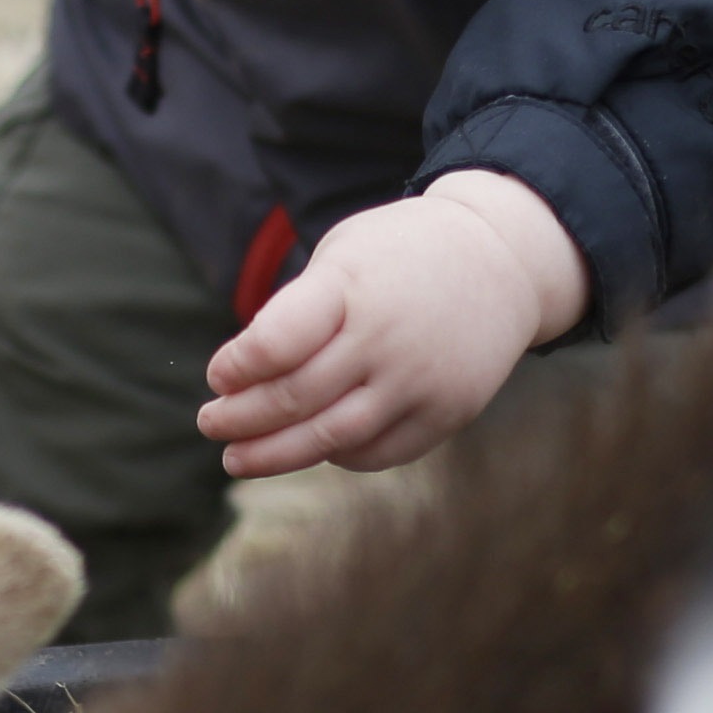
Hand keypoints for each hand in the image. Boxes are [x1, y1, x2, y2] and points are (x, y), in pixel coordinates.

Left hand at [195, 173, 588, 477]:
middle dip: (239, 418)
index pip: (275, 344)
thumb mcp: (345, 254)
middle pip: (294, 398)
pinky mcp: (447, 413)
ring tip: (236, 459)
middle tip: (210, 423)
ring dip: (273, 454)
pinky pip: (377, 452)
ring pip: (331, 438)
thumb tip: (241, 379)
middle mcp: (386, 337)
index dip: (235, 368)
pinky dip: (336, 455)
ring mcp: (420, 381)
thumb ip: (297, 311)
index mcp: (352, 285)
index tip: (217, 374)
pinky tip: (311, 447)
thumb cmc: (401, 256)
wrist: (503, 261)